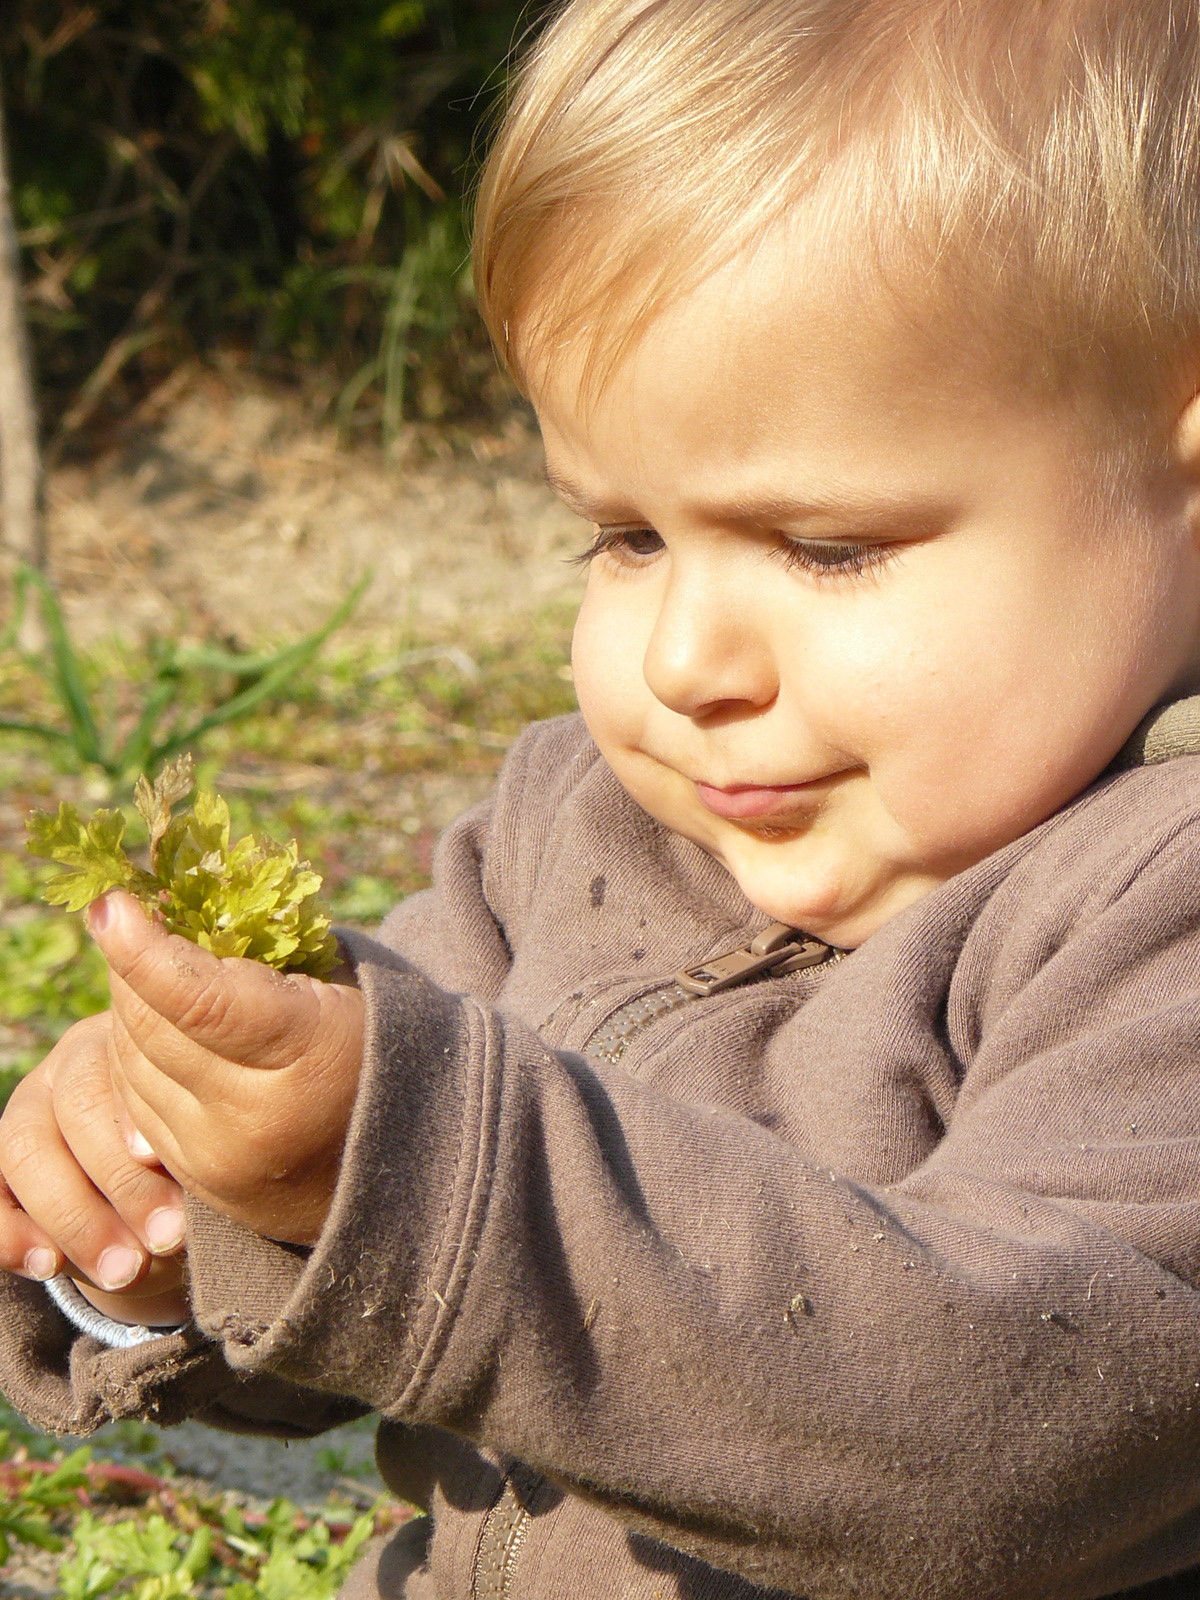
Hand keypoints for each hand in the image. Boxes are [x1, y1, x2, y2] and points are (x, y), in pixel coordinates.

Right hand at [0, 1011, 189, 1325]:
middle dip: (124, 1183)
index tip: (183, 1182)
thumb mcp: (212, 1153)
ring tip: (122, 1272)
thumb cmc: (206, 1161)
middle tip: (167, 1239)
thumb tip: (192, 1191)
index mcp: (138, 1043)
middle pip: (77, 1105)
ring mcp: (31, 1106)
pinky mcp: (2, 1162)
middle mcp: (76, 1060)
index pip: (128, 1071)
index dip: (147, 1130)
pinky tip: (47, 1266)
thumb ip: (201, 1158)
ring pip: (24, 1146)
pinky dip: (12, 1234)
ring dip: (73, 1217)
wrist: (168, 1201)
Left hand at [88, 890, 363, 1245]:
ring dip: (128, 1012)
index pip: (200, 1000)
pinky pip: (132, 1104)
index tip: (111, 903)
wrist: (395, 1164)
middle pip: (150, 1029)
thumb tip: (164, 903)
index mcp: (310, 1055)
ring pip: (129, 1067)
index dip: (143, 949)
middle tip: (127, 920)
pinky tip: (156, 1029)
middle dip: (126, 967)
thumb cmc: (369, 1044)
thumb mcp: (333, 985)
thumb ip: (255, 954)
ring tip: (150, 974)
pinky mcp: (193, 1179)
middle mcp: (254, 1117)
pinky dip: (134, 1059)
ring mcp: (217, 1158)